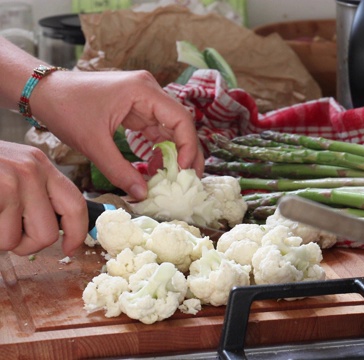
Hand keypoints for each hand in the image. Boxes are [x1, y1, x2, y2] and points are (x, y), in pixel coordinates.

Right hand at [0, 141, 86, 255]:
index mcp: (40, 165)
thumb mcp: (9, 171)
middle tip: (5, 234)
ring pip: (15, 241)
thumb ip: (33, 195)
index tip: (70, 249)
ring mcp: (12, 181)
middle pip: (48, 234)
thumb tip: (56, 230)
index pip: (75, 204)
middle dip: (26, 246)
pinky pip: (0, 237)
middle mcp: (32, 170)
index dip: (77, 233)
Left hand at [30, 70, 203, 199]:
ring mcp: (143, 98)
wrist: (43, 92)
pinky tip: (153, 169)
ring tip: (171, 178)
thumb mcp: (94, 144)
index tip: (183, 170)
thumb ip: (120, 170)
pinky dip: (157, 150)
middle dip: (186, 152)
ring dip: (172, 153)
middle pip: (181, 123)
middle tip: (190, 179)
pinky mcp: (136, 107)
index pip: (181, 119)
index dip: (187, 146)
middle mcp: (149, 90)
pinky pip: (155, 130)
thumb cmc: (66, 109)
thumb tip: (142, 194)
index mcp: (143, 90)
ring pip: (170, 129)